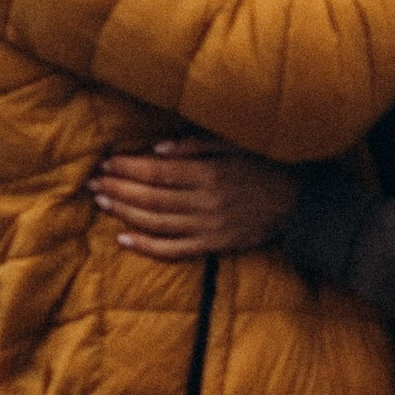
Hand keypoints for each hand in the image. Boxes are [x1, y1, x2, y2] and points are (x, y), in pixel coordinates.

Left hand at [90, 138, 297, 259]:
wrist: (301, 204)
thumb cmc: (267, 167)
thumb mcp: (237, 144)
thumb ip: (198, 144)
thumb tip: (159, 149)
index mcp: (210, 173)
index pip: (157, 171)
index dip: (128, 168)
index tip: (105, 163)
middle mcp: (206, 202)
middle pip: (151, 196)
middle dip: (118, 188)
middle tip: (93, 183)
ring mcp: (209, 227)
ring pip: (157, 222)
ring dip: (126, 212)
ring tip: (102, 202)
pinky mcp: (214, 245)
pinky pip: (175, 250)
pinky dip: (148, 246)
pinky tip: (124, 239)